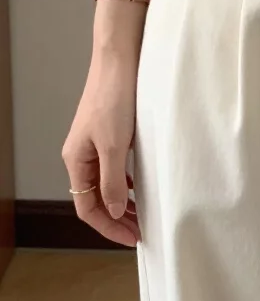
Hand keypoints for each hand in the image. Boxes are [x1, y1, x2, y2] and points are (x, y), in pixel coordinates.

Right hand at [62, 49, 141, 247]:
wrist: (119, 61)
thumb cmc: (114, 99)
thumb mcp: (115, 146)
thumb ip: (113, 182)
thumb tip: (115, 211)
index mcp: (76, 160)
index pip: (86, 207)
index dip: (108, 227)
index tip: (132, 239)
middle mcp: (81, 155)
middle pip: (94, 198)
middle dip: (116, 218)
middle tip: (141, 232)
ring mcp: (94, 144)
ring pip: (105, 184)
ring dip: (122, 202)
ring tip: (143, 216)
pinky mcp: (109, 133)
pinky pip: (113, 168)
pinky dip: (126, 183)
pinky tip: (140, 187)